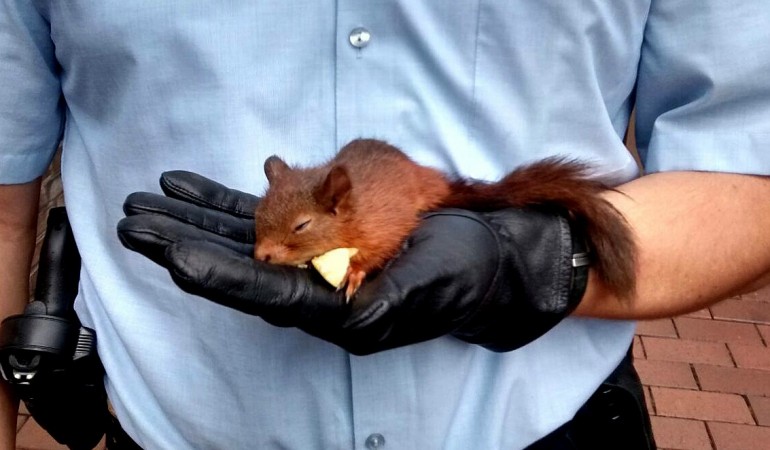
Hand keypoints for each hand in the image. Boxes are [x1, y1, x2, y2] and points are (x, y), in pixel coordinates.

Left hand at [118, 171, 587, 354]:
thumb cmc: (460, 273)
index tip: (174, 258)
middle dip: (185, 245)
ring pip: (240, 239)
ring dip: (191, 220)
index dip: (222, 276)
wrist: (483, 258)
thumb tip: (349, 317)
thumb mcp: (430, 289)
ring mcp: (311, 261)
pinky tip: (189, 187)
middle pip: (238, 265)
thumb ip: (387, 304)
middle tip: (132, 226)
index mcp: (336, 311)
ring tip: (143, 204)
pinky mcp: (317, 237)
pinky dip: (225, 202)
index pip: (268, 294)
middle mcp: (313, 289)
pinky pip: (262, 218)